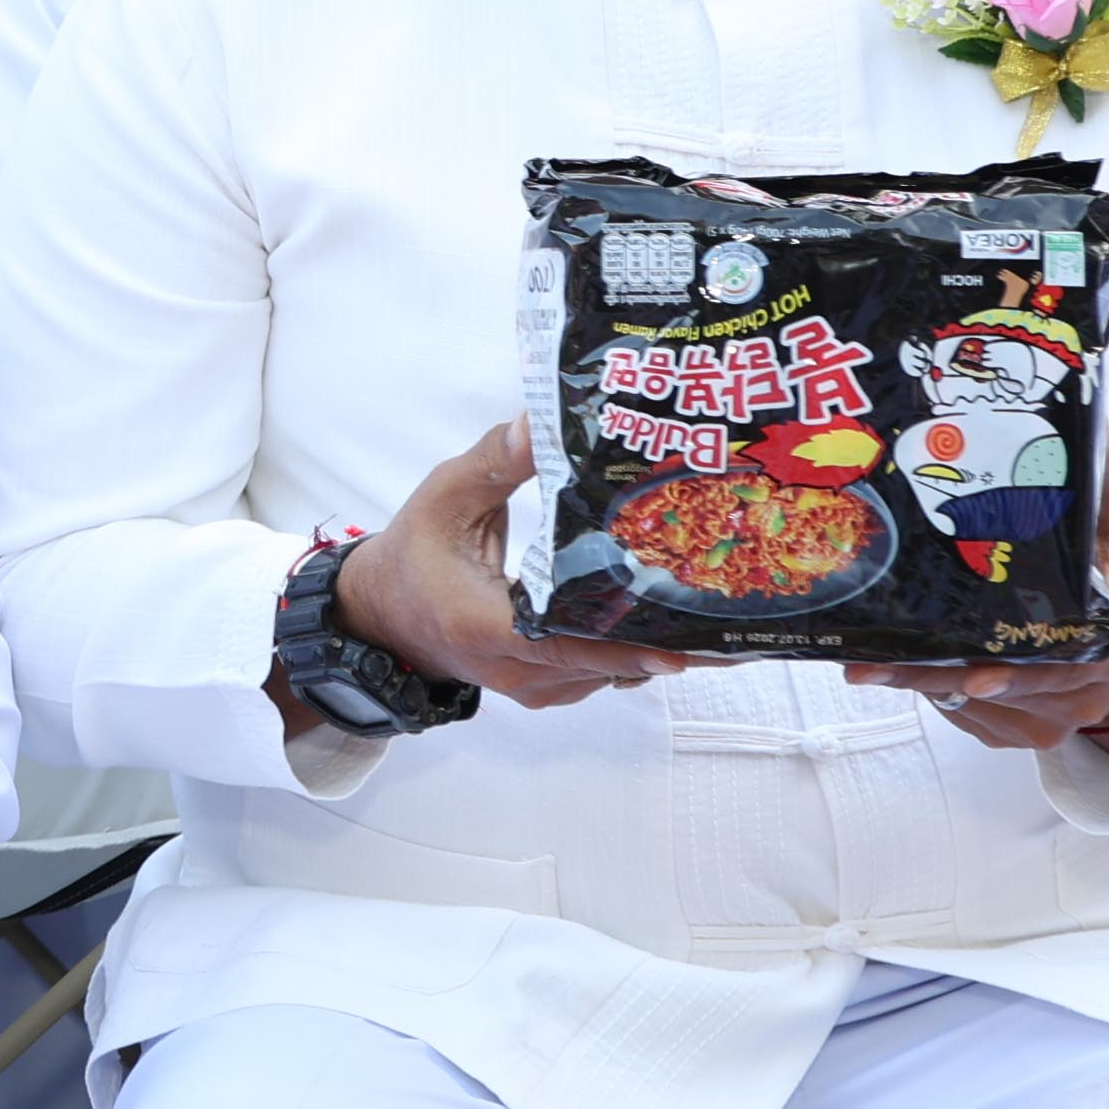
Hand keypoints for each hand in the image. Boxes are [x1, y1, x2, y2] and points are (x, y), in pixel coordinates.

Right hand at [323, 420, 700, 716]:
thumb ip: (492, 461)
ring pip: (605, 674)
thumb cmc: (414, 553)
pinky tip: (670, 619)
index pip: (563, 643)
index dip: (622, 647)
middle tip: (725, 610)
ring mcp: (530, 686)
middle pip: (601, 663)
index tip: (681, 647)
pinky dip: (631, 652)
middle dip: (662, 637)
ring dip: (652, 645)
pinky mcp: (542, 687)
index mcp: (483, 625)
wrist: (383, 615)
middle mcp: (513, 669)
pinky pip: (597, 675)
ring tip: (711, 610)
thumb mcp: (443, 498)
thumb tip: (535, 421)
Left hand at [859, 443, 1108, 757]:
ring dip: (925, 686)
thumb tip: (1080, 421)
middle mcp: (1089, 692)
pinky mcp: (1021, 730)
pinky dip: (935, 694)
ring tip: (867, 660)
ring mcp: (1054, 719)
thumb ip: (1101, 469)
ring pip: (979, 710)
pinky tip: (895, 666)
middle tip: (872, 662)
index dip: (1018, 671)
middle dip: (938, 677)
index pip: (1067, 666)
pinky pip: (970, 719)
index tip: (971, 674)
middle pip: (1006, 692)